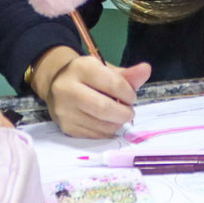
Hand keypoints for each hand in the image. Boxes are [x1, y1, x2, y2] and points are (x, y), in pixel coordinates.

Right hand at [34, 47, 150, 137]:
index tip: (131, 97)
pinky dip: (107, 131)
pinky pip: (95, 134)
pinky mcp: (66, 126)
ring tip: (118, 116)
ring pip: (101, 125)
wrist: (57, 84)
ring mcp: (64, 110)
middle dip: (124, 113)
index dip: (128, 93)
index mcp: (80, 68)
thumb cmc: (87, 77)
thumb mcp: (105, 70)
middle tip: (129, 112)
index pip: (113, 83)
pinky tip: (107, 122)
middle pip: (104, 108)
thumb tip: (146, 70)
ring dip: (117, 123)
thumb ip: (127, 74)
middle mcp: (67, 88)